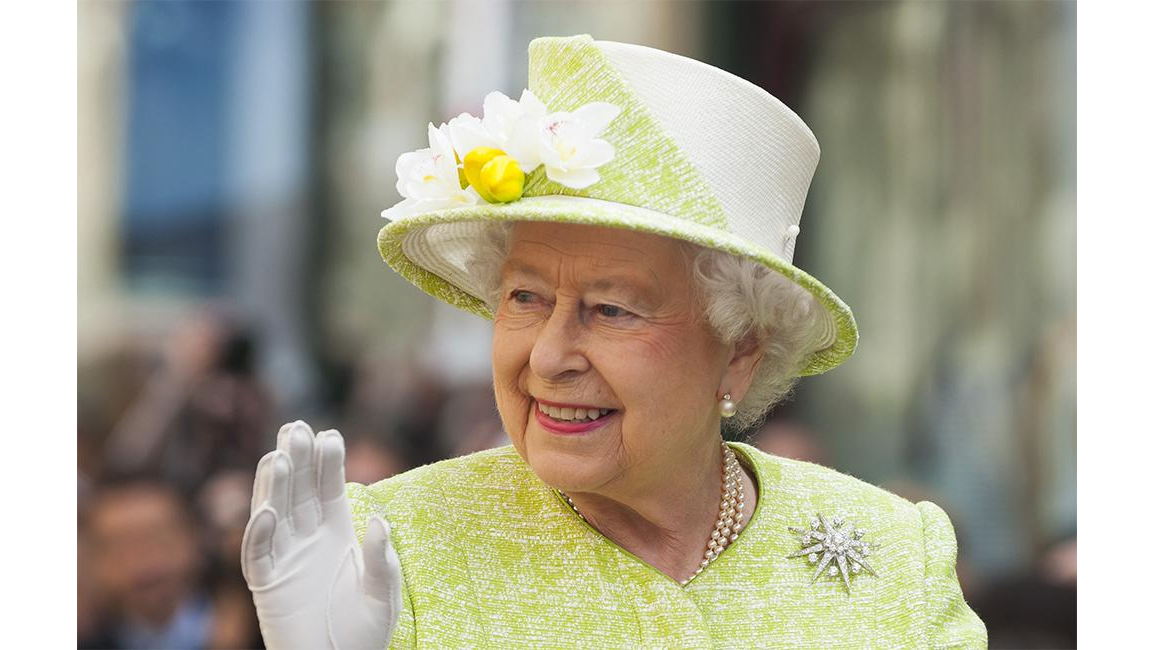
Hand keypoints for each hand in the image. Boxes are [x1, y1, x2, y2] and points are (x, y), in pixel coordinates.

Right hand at [242, 421, 400, 649]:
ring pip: (274, 513)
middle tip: (297, 427)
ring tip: (279, 457)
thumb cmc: (364, 631)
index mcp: (335, 532)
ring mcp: (284, 558)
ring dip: (275, 486)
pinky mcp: (266, 584)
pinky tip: (267, 512)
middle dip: (298, 460)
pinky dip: (259, 534)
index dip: (328, 462)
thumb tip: (379, 522)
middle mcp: (307, 538)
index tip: (330, 434)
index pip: (329, 488)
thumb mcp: (383, 593)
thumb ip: (381, 560)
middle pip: (299, 491)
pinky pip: (258, 555)